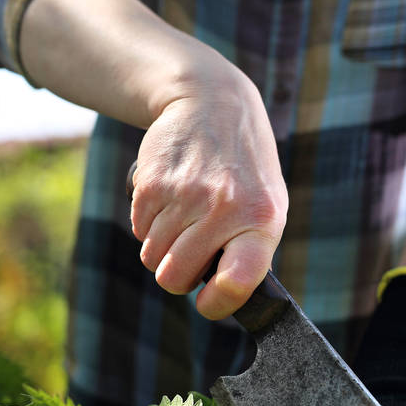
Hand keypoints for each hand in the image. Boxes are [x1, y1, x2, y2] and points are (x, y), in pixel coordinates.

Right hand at [129, 72, 287, 320]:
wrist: (211, 101)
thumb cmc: (243, 169)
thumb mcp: (266, 204)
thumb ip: (249, 252)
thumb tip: (221, 299)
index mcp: (261, 221)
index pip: (236, 283)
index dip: (216, 304)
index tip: (207, 302)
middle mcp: (224, 209)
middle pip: (175, 278)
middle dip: (176, 273)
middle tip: (190, 249)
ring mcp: (185, 195)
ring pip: (152, 258)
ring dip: (161, 246)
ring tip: (183, 214)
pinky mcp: (151, 183)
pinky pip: (138, 230)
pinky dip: (148, 222)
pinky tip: (169, 195)